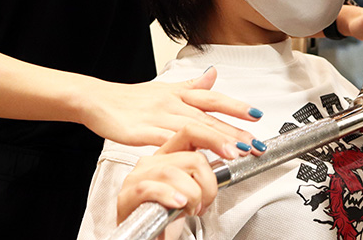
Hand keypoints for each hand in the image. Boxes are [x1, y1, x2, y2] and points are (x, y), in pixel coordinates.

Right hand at [84, 67, 264, 149]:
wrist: (97, 100)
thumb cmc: (130, 99)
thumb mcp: (164, 88)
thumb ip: (192, 85)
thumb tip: (214, 73)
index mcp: (178, 93)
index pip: (213, 98)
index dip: (235, 106)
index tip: (257, 115)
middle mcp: (172, 103)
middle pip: (208, 117)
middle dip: (234, 131)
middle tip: (256, 143)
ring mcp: (157, 116)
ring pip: (192, 128)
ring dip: (216, 140)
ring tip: (236, 153)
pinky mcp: (141, 131)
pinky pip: (166, 140)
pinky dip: (183, 148)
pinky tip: (196, 158)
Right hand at [117, 124, 233, 238]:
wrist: (144, 238)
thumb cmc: (166, 216)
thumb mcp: (190, 192)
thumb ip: (204, 175)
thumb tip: (232, 158)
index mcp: (168, 155)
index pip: (191, 132)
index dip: (216, 139)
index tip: (236, 152)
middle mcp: (152, 162)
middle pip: (191, 158)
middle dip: (208, 184)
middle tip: (205, 203)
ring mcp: (138, 177)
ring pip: (173, 172)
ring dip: (192, 195)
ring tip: (192, 210)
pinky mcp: (127, 196)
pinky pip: (149, 188)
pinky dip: (169, 196)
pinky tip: (178, 204)